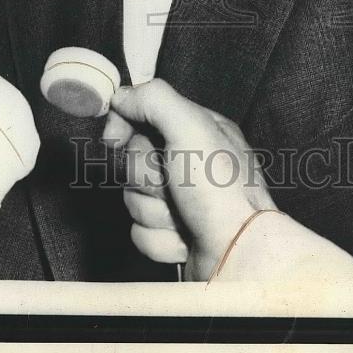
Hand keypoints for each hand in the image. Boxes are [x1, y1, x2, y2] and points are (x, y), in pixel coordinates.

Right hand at [103, 78, 275, 280]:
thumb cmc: (221, 191)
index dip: (124, 126)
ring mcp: (181, 200)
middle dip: (148, 178)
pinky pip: (141, 232)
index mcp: (197, 130)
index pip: (143, 115)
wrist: (238, 256)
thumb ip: (155, 100)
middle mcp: (190, 162)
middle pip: (134, 160)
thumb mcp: (192, 127)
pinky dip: (159, 239)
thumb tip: (122, 96)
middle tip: (173, 186)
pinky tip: (184, 241)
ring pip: (134, 199)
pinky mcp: (174, 234)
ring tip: (184, 218)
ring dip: (154, 212)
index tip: (114, 139)